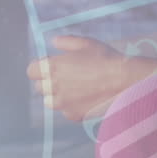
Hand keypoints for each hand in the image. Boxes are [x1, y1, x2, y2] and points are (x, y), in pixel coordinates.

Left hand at [27, 35, 149, 122]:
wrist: (124, 82)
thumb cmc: (105, 59)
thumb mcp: (85, 43)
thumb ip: (66, 42)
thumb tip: (53, 42)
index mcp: (53, 67)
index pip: (31, 71)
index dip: (39, 68)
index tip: (50, 66)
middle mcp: (54, 87)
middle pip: (40, 87)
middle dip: (49, 82)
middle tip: (66, 76)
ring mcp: (63, 104)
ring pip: (50, 102)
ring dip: (58, 96)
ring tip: (76, 88)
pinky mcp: (74, 115)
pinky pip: (66, 111)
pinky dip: (72, 106)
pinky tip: (86, 98)